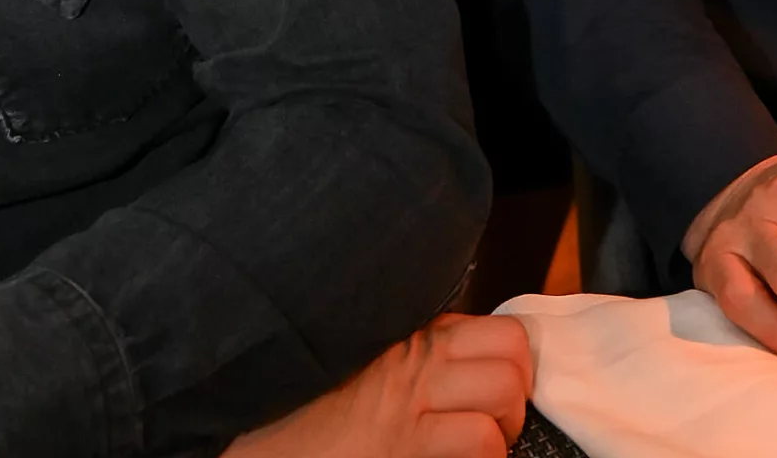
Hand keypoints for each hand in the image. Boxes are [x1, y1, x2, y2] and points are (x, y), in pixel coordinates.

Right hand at [225, 314, 530, 457]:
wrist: (260, 442)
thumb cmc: (308, 413)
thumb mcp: (364, 361)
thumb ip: (413, 352)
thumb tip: (464, 364)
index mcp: (409, 336)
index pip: (498, 331)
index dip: (511, 364)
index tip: (500, 388)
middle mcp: (416, 362)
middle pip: (513, 354)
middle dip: (516, 392)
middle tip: (495, 421)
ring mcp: (413, 406)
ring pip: (504, 395)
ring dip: (502, 430)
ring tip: (481, 448)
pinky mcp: (408, 448)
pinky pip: (480, 444)